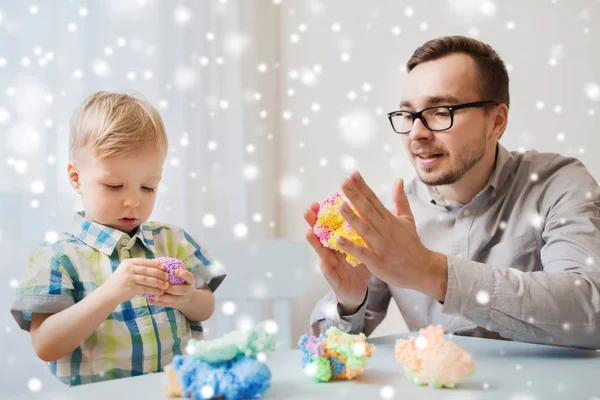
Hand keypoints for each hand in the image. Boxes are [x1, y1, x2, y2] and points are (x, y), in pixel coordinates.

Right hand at [105, 258, 168, 303]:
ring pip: (148, 280)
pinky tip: (159, 292)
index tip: (164, 267)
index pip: (145, 261)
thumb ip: (137, 268)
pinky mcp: (130, 288)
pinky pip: (145, 289)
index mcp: (128, 262)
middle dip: (159, 274)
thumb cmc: (120, 281)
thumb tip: (156, 267)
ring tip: (166, 285)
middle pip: (148, 270)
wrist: (108, 293)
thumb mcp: (126, 270)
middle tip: (167, 277)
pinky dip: (153, 290)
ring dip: (158, 283)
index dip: (156, 264)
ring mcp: (129, 278)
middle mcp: (128, 269)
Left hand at [148, 269, 194, 308]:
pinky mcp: (174, 306)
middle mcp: (188, 291)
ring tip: (154, 293)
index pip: (189, 277)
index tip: (175, 271)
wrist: (187, 298)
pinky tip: (150, 300)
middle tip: (161, 284)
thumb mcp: (183, 277)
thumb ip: (176, 271)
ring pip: (173, 300)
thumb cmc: (182, 283)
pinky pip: (166, 305)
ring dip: (163, 297)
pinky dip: (157, 303)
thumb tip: (161, 263)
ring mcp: (182, 299)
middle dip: (170, 288)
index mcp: (190, 282)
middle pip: (181, 290)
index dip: (183, 274)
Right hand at [304, 202, 370, 313]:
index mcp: (340, 243)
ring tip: (309, 232)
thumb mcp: (361, 246)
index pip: (331, 227)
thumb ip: (360, 231)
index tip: (319, 201)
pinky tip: (322, 262)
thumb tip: (366, 209)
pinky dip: (327, 270)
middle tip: (308, 211)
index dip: (324, 215)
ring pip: (322, 253)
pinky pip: (331, 275)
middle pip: (322, 236)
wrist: (359, 290)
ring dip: (315, 243)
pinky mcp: (336, 282)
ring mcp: (332, 267)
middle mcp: (333, 253)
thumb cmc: (358, 265)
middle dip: (314, 224)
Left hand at [334, 171, 447, 299]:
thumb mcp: (407, 219)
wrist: (422, 269)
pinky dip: (350, 246)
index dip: (363, 186)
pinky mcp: (377, 261)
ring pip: (364, 229)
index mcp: (390, 219)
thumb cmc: (411, 243)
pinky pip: (362, 252)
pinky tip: (338, 239)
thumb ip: (401, 199)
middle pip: (368, 210)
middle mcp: (385, 230)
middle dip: (355, 195)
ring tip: (339, 205)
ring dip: (352, 217)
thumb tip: (398, 179)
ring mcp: (381, 245)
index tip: (353, 174)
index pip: (374, 199)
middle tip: (343, 182)